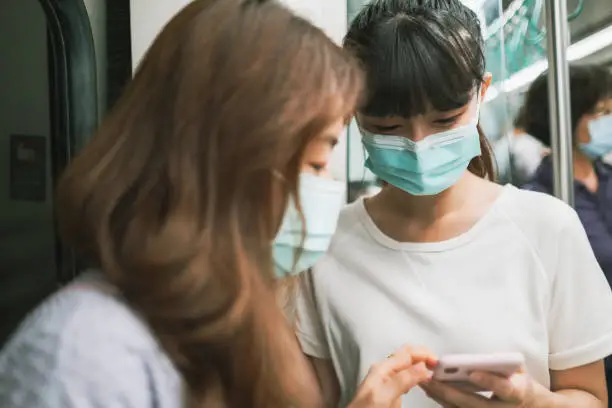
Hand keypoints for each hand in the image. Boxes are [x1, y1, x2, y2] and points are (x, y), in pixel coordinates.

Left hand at [348, 345, 436, 407]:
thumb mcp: (384, 396)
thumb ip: (402, 380)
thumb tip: (423, 366)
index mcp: (383, 368)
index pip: (407, 352)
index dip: (424, 353)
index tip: (439, 364)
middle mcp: (386, 370)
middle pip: (408, 355)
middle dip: (424, 356)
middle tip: (440, 367)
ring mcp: (388, 380)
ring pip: (408, 364)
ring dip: (422, 364)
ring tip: (435, 372)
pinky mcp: (391, 391)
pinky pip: (406, 376)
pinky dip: (417, 375)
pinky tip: (423, 381)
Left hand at [421, 370, 544, 407]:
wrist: (531, 407)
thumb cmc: (519, 382)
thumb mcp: (517, 369)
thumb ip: (501, 363)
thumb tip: (479, 358)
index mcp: (517, 392)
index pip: (504, 388)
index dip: (489, 381)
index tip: (473, 373)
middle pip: (474, 403)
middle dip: (450, 391)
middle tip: (431, 378)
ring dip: (441, 397)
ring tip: (424, 383)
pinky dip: (443, 402)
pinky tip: (430, 391)